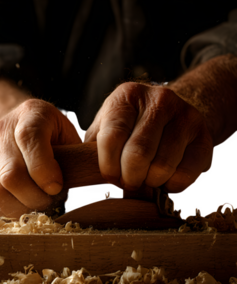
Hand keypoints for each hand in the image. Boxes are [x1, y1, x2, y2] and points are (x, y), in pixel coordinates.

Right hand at [0, 99, 81, 217]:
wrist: (23, 125)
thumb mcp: (70, 135)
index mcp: (31, 113)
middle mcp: (4, 129)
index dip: (43, 168)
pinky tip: (27, 204)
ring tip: (41, 204)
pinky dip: (11, 208)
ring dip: (23, 205)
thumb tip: (101, 186)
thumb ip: (79, 155)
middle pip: (11, 173)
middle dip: (35, 196)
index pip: (29, 138)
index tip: (57, 187)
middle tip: (53, 200)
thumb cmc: (57, 135)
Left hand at [83, 81, 214, 194]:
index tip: (109, 177)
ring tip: (145, 179)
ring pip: (162, 167)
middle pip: (138, 154)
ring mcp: (186, 115)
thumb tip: (79, 175)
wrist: (174, 115)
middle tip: (127, 183)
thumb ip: (91, 148)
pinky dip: (170, 187)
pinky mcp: (205, 136)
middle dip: (129, 178)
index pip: (112, 137)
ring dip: (149, 183)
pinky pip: (185, 175)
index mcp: (127, 96)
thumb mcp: (106, 127)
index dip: (108, 166)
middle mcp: (159, 100)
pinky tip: (164, 180)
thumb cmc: (129, 128)